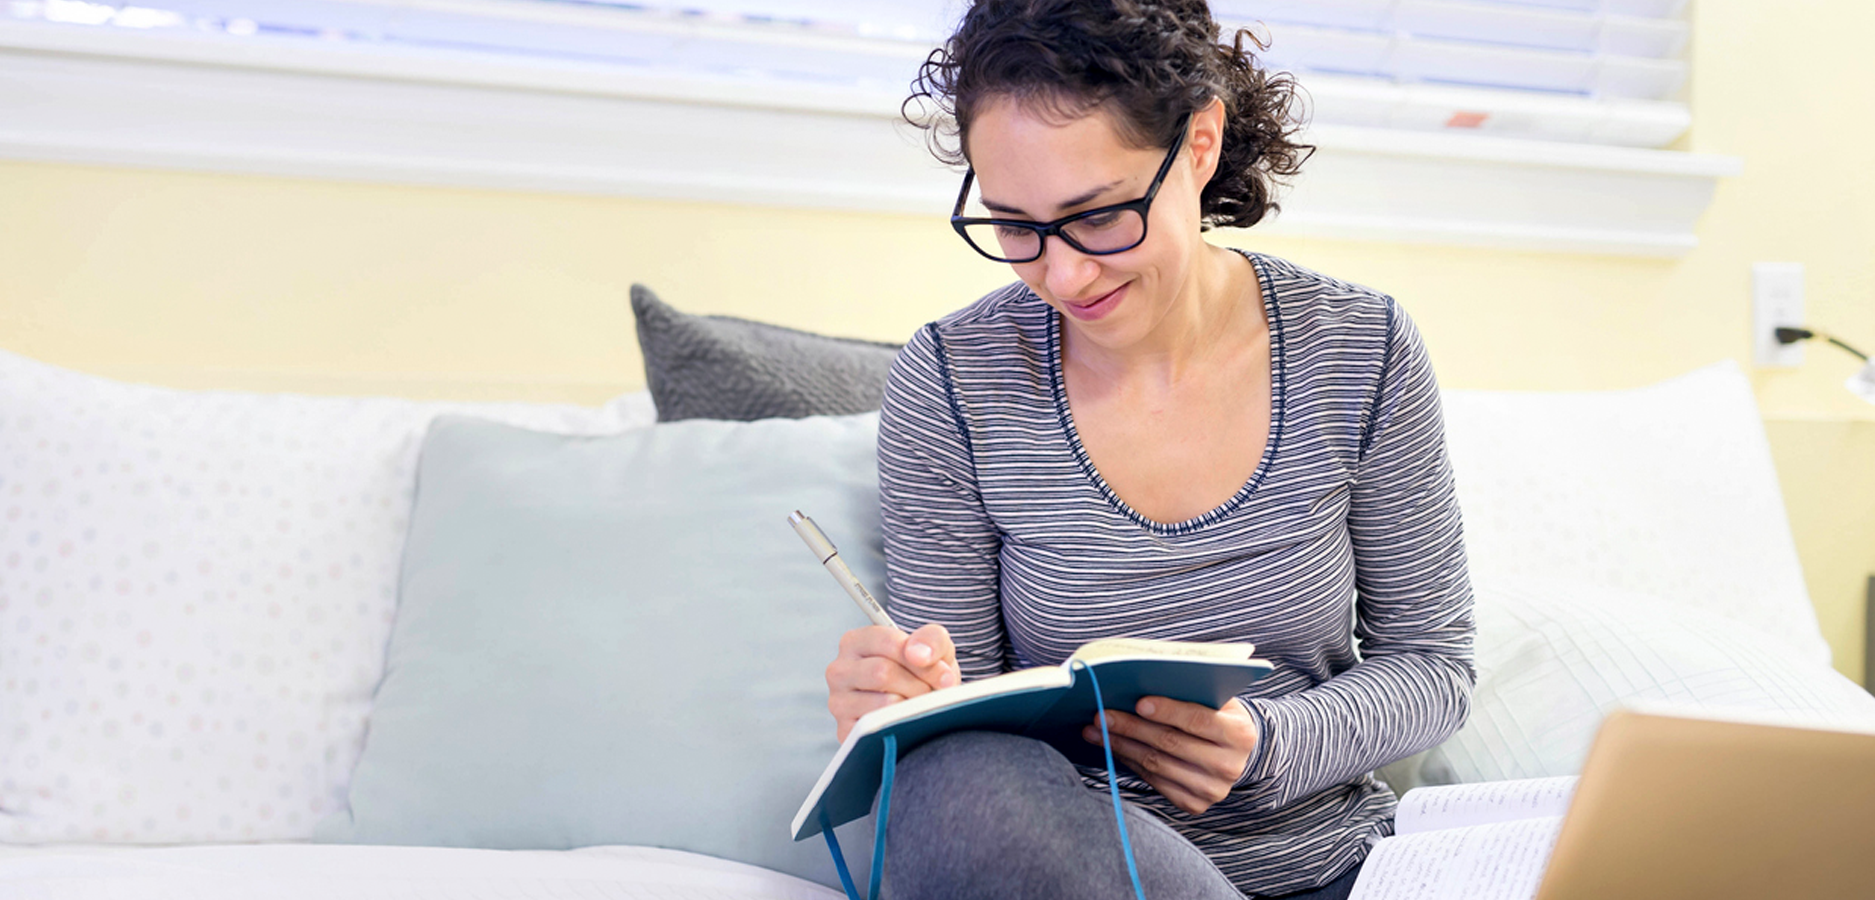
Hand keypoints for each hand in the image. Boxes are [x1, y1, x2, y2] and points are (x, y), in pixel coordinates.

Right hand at [825, 623, 958, 742]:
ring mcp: (839, 702)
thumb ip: (931, 639)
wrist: (918, 707)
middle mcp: (839, 670)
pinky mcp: (845, 731)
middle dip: (919, 685)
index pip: (888, 643)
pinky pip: (880, 729)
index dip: (923, 661)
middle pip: (883, 672)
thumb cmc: (922, 672)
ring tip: (921, 705)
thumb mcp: (933, 648)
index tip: (944, 675)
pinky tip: (907, 720)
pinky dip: (902, 725)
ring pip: (884, 702)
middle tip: (935, 693)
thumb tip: (918, 654)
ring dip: (913, 706)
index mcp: (855, 642)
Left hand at [1082, 696, 1258, 815]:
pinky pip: (1153, 781)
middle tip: (1101, 715)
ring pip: (1156, 764)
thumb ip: (1190, 691)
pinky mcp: (1194, 804)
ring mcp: (1212, 790)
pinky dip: (1129, 762)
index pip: (1198, 720)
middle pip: (1171, 743)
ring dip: (1121, 746)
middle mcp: (1229, 766)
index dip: (1167, 711)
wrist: (1234, 753)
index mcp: (1240, 734)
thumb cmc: (1217, 715)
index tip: (1138, 702)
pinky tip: (1112, 747)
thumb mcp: (1215, 698)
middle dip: (1131, 727)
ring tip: (1095, 731)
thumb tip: (1141, 683)